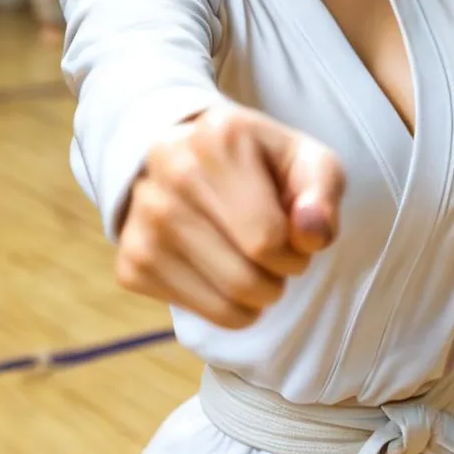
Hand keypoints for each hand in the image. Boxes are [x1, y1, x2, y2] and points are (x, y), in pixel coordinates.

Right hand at [117, 105, 345, 327]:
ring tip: (253, 261)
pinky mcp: (131, 262)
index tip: (293, 236)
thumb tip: (313, 234)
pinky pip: (200, 315)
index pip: (268, 238)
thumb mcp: (306, 161)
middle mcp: (168, 173)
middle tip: (274, 254)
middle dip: (278, 277)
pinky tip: (221, 268)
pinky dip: (226, 307)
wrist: (189, 160)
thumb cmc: (261, 163)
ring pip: (226, 303)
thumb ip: (323, 192)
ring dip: (257, 296)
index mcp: (216, 138)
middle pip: (246, 278)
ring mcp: (141, 219)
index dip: (297, 251)